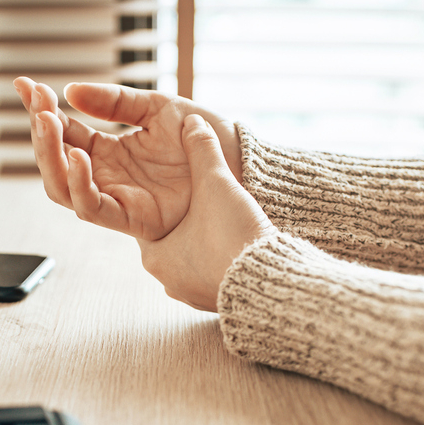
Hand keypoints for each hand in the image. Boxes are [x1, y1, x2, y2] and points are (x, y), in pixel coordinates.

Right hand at [13, 77, 241, 239]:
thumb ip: (115, 102)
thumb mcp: (157, 107)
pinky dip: (80, 185)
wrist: (239, 160)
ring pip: (64, 188)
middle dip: (41, 133)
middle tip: (38, 105)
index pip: (63, 132)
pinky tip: (80, 155)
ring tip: (50, 123)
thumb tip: (71, 92)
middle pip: (55, 162)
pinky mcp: (132, 218)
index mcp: (109, 151)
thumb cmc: (205, 136)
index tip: (24, 84)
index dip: (41, 110)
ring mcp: (118, 197)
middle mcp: (107, 176)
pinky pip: (93, 208)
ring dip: (50, 157)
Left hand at [140, 114, 273, 310]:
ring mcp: (191, 295)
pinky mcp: (215, 303)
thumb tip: (193, 121)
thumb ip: (202, 150)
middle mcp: (168, 280)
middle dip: (190, 221)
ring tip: (227, 225)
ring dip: (208, 243)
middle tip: (207, 204)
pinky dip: (223, 260)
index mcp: (155, 254)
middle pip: (173, 239)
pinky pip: (214, 275)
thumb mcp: (216, 185)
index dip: (169, 199)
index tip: (183, 188)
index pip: (152, 218)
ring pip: (194, 259)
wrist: (271, 284)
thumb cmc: (234, 238)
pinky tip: (240, 247)